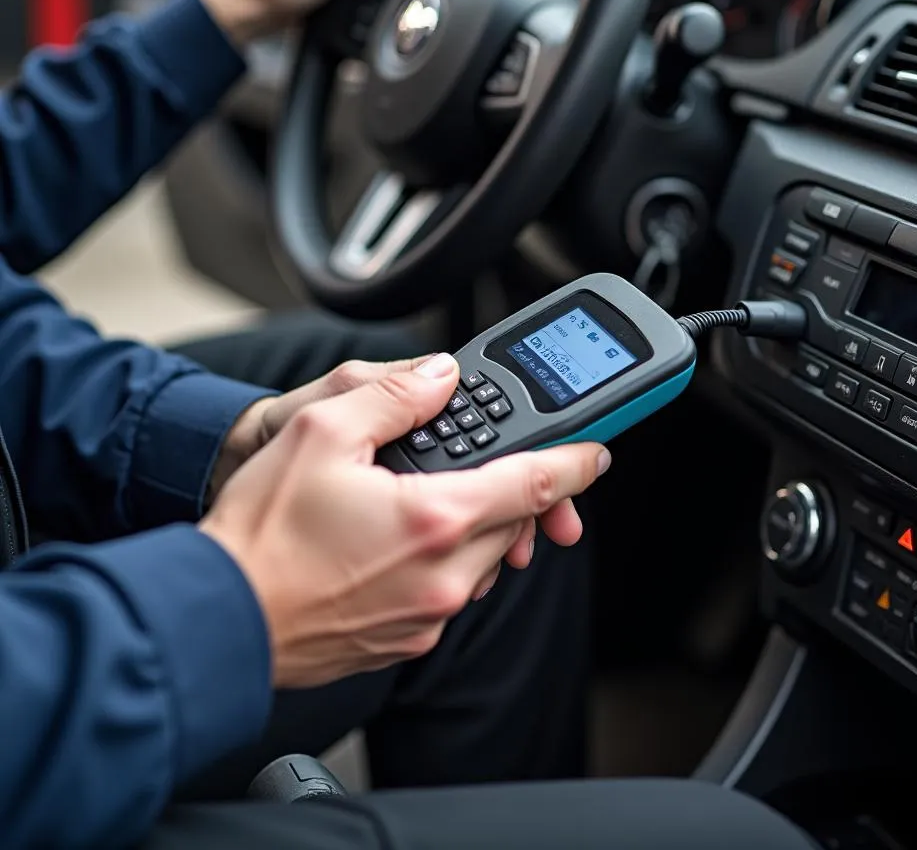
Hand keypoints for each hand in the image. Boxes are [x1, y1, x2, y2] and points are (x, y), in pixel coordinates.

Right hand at [200, 353, 610, 687]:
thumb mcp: (322, 431)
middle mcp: (445, 577)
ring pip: (485, 560)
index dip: (575, 460)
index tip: (597, 450)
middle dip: (516, 490)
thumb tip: (440, 378)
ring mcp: (426, 616)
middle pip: (514, 522)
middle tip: (494, 464)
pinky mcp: (405, 640)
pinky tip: (401, 541)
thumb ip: (394, 395)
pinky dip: (445, 561)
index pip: (536, 483)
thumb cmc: (261, 533)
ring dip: (477, 526)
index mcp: (436, 520)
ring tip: (432, 498)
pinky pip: (450, 592)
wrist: (217, 618)